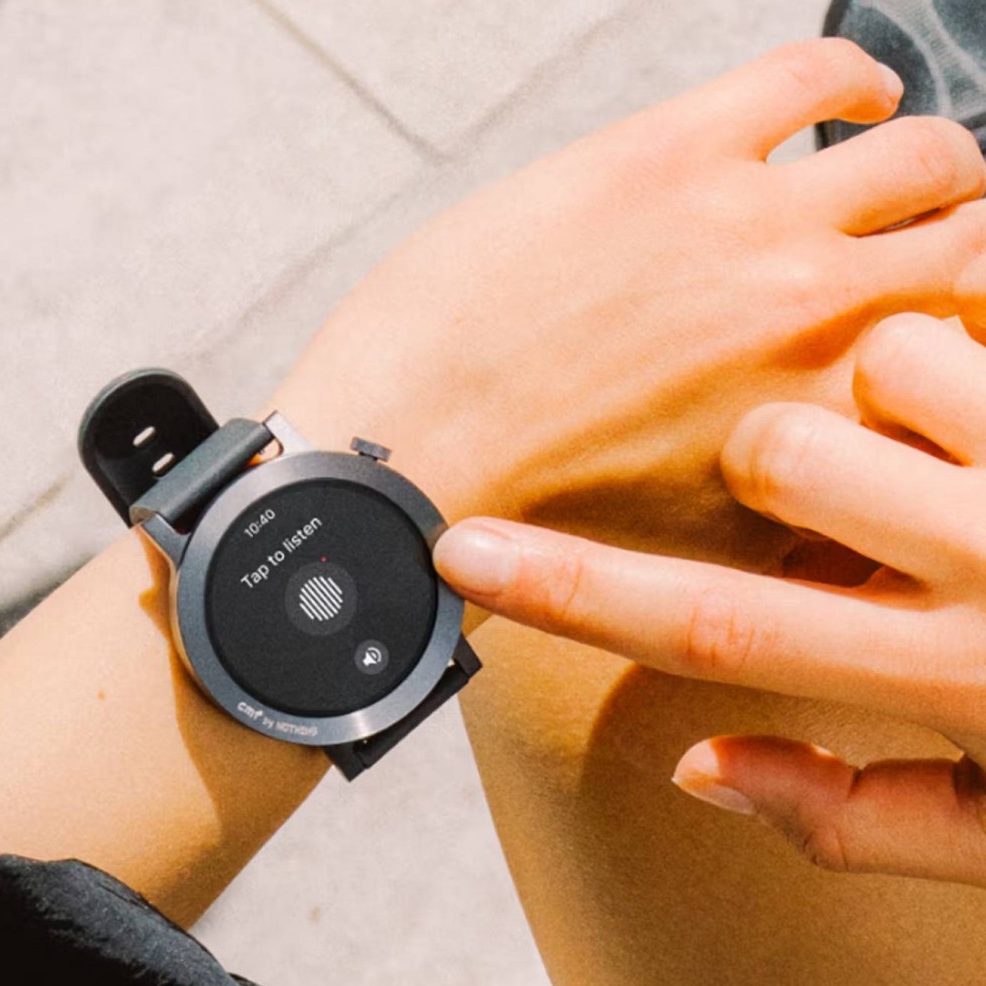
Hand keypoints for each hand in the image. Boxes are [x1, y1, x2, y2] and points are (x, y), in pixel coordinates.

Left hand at [273, 38, 985, 573]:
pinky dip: (851, 79)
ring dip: (928, 167)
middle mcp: (826, 325)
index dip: (958, 353)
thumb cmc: (535, 516)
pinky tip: (851, 95)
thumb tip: (843, 480)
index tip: (942, 341)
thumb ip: (797, 508)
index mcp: (830, 434)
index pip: (965, 368)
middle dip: (962, 255)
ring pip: (922, 160)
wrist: (410, 460)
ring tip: (903, 173)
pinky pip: (815, 76)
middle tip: (939, 253)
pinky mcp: (677, 151)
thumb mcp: (697, 553)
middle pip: (971, 257)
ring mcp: (758, 227)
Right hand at [432, 303, 985, 886]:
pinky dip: (960, 362)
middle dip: (770, 465)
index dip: (566, 591)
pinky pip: (976, 325)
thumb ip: (844, 814)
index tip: (458, 547)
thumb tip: (695, 762)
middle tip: (842, 511)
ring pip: (882, 360)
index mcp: (955, 682)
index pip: (708, 629)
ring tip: (952, 466)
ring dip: (881, 407)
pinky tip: (985, 430)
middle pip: (775, 449)